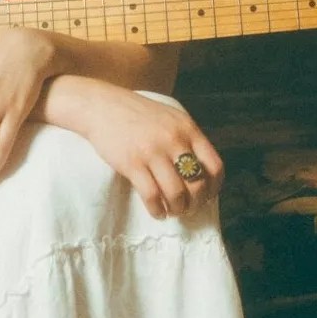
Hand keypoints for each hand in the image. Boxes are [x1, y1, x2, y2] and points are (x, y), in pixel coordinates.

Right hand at [78, 85, 223, 217]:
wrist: (102, 106)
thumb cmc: (136, 114)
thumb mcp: (170, 118)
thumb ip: (186, 139)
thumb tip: (201, 173)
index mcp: (187, 129)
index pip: (214, 166)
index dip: (214, 188)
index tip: (207, 196)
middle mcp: (174, 140)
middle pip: (197, 184)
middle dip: (195, 203)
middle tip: (187, 208)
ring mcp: (153, 152)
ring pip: (176, 194)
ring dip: (177, 209)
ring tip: (172, 211)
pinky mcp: (132, 163)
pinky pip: (152, 196)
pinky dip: (157, 210)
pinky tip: (156, 211)